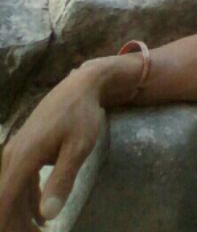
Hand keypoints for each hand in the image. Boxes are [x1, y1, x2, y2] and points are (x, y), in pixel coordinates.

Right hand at [0, 67, 105, 230]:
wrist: (81, 86)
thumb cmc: (82, 115)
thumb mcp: (79, 147)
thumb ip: (62, 179)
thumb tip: (48, 215)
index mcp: (22, 159)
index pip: (2, 203)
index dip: (6, 226)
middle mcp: (13, 157)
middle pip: (5, 202)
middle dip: (15, 225)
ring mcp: (17, 153)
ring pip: (11, 194)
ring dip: (21, 216)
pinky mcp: (26, 151)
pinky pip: (20, 183)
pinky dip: (27, 202)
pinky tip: (40, 216)